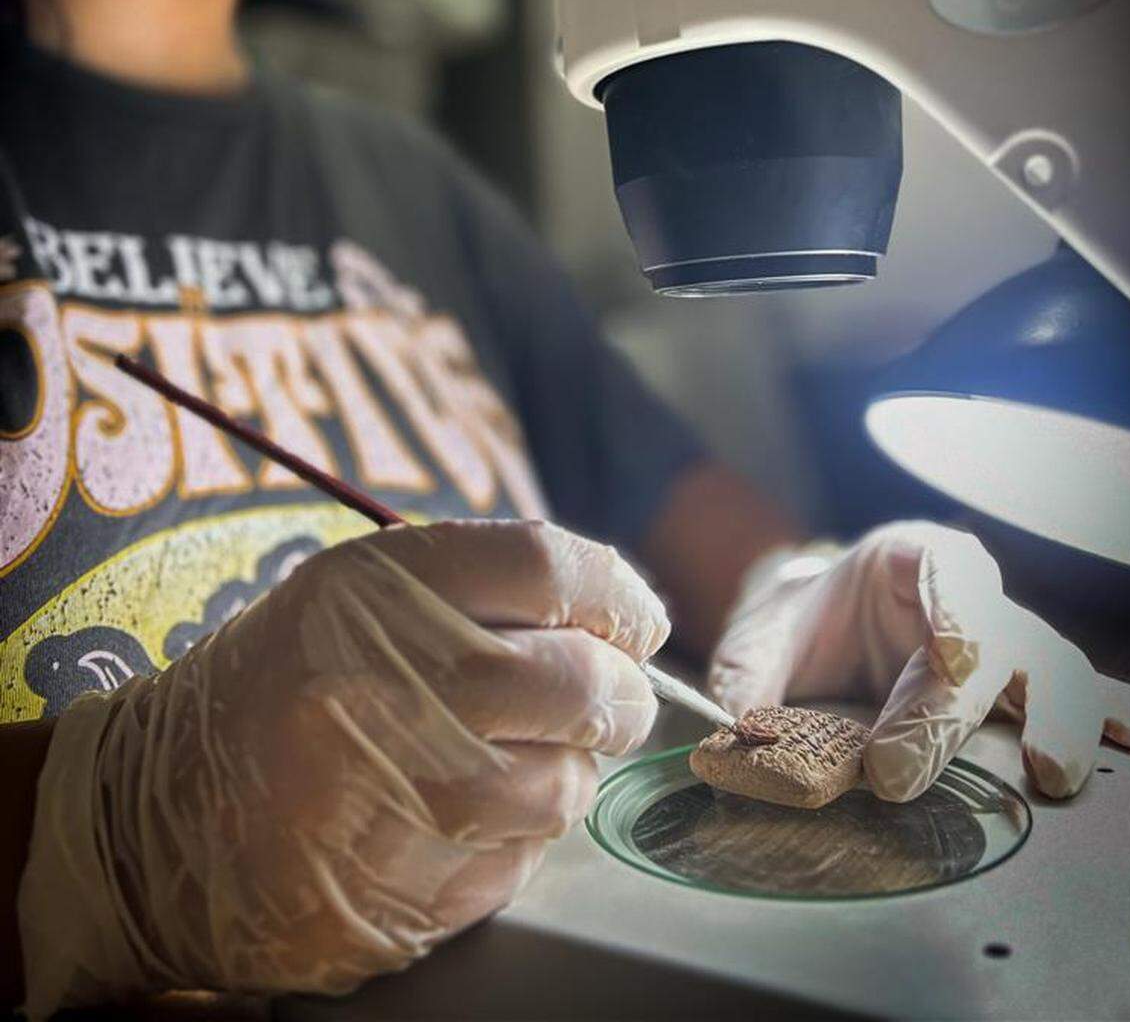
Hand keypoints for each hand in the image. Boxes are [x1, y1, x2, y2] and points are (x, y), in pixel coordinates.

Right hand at [18, 521, 667, 1014]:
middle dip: (619, 690)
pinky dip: (517, 835)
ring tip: (517, 756)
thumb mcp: (357, 595)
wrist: (161, 822)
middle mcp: (387, 685)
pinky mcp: (404, 895)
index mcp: (375, 591)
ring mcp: (394, 799)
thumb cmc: (285, 688)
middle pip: (580, 680)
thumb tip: (623, 617)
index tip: (635, 619)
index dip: (620, 594)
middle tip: (608, 694)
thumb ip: (483, 588)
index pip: (551, 568)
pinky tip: (462, 815)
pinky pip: (520, 861)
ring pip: (564, 784)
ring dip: (568, 769)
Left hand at [709, 520, 1129, 801]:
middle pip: (988, 642)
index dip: (954, 609)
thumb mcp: (758, 637)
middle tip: (898, 769)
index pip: (945, 567)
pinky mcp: (1019, 698)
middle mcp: (970, 599)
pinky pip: (1074, 703)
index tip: (953, 656)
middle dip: (947, 709)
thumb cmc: (801, 627)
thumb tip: (735, 727)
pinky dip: (1109, 721)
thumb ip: (744, 676)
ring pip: (1052, 671)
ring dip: (1056, 718)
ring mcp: (1006, 649)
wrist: (823, 633)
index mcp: (911, 558)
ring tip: (1050, 772)